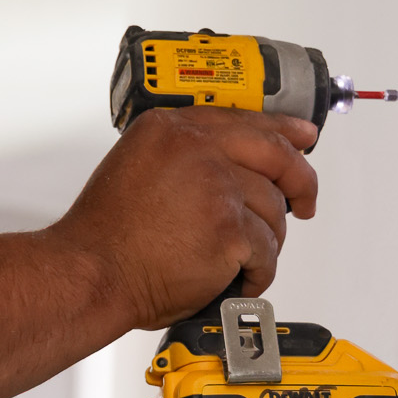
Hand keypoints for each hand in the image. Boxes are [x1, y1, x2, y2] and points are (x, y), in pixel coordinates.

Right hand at [58, 107, 318, 330]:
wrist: (92, 273)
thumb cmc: (106, 235)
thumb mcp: (137, 167)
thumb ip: (182, 155)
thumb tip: (229, 166)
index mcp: (171, 128)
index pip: (243, 119)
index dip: (282, 130)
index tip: (303, 136)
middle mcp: (196, 148)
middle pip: (275, 154)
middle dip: (299, 181)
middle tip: (305, 200)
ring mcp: (216, 187)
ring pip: (273, 210)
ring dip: (264, 241)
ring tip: (239, 258)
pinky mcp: (230, 229)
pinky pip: (266, 252)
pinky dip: (257, 273)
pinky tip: (238, 278)